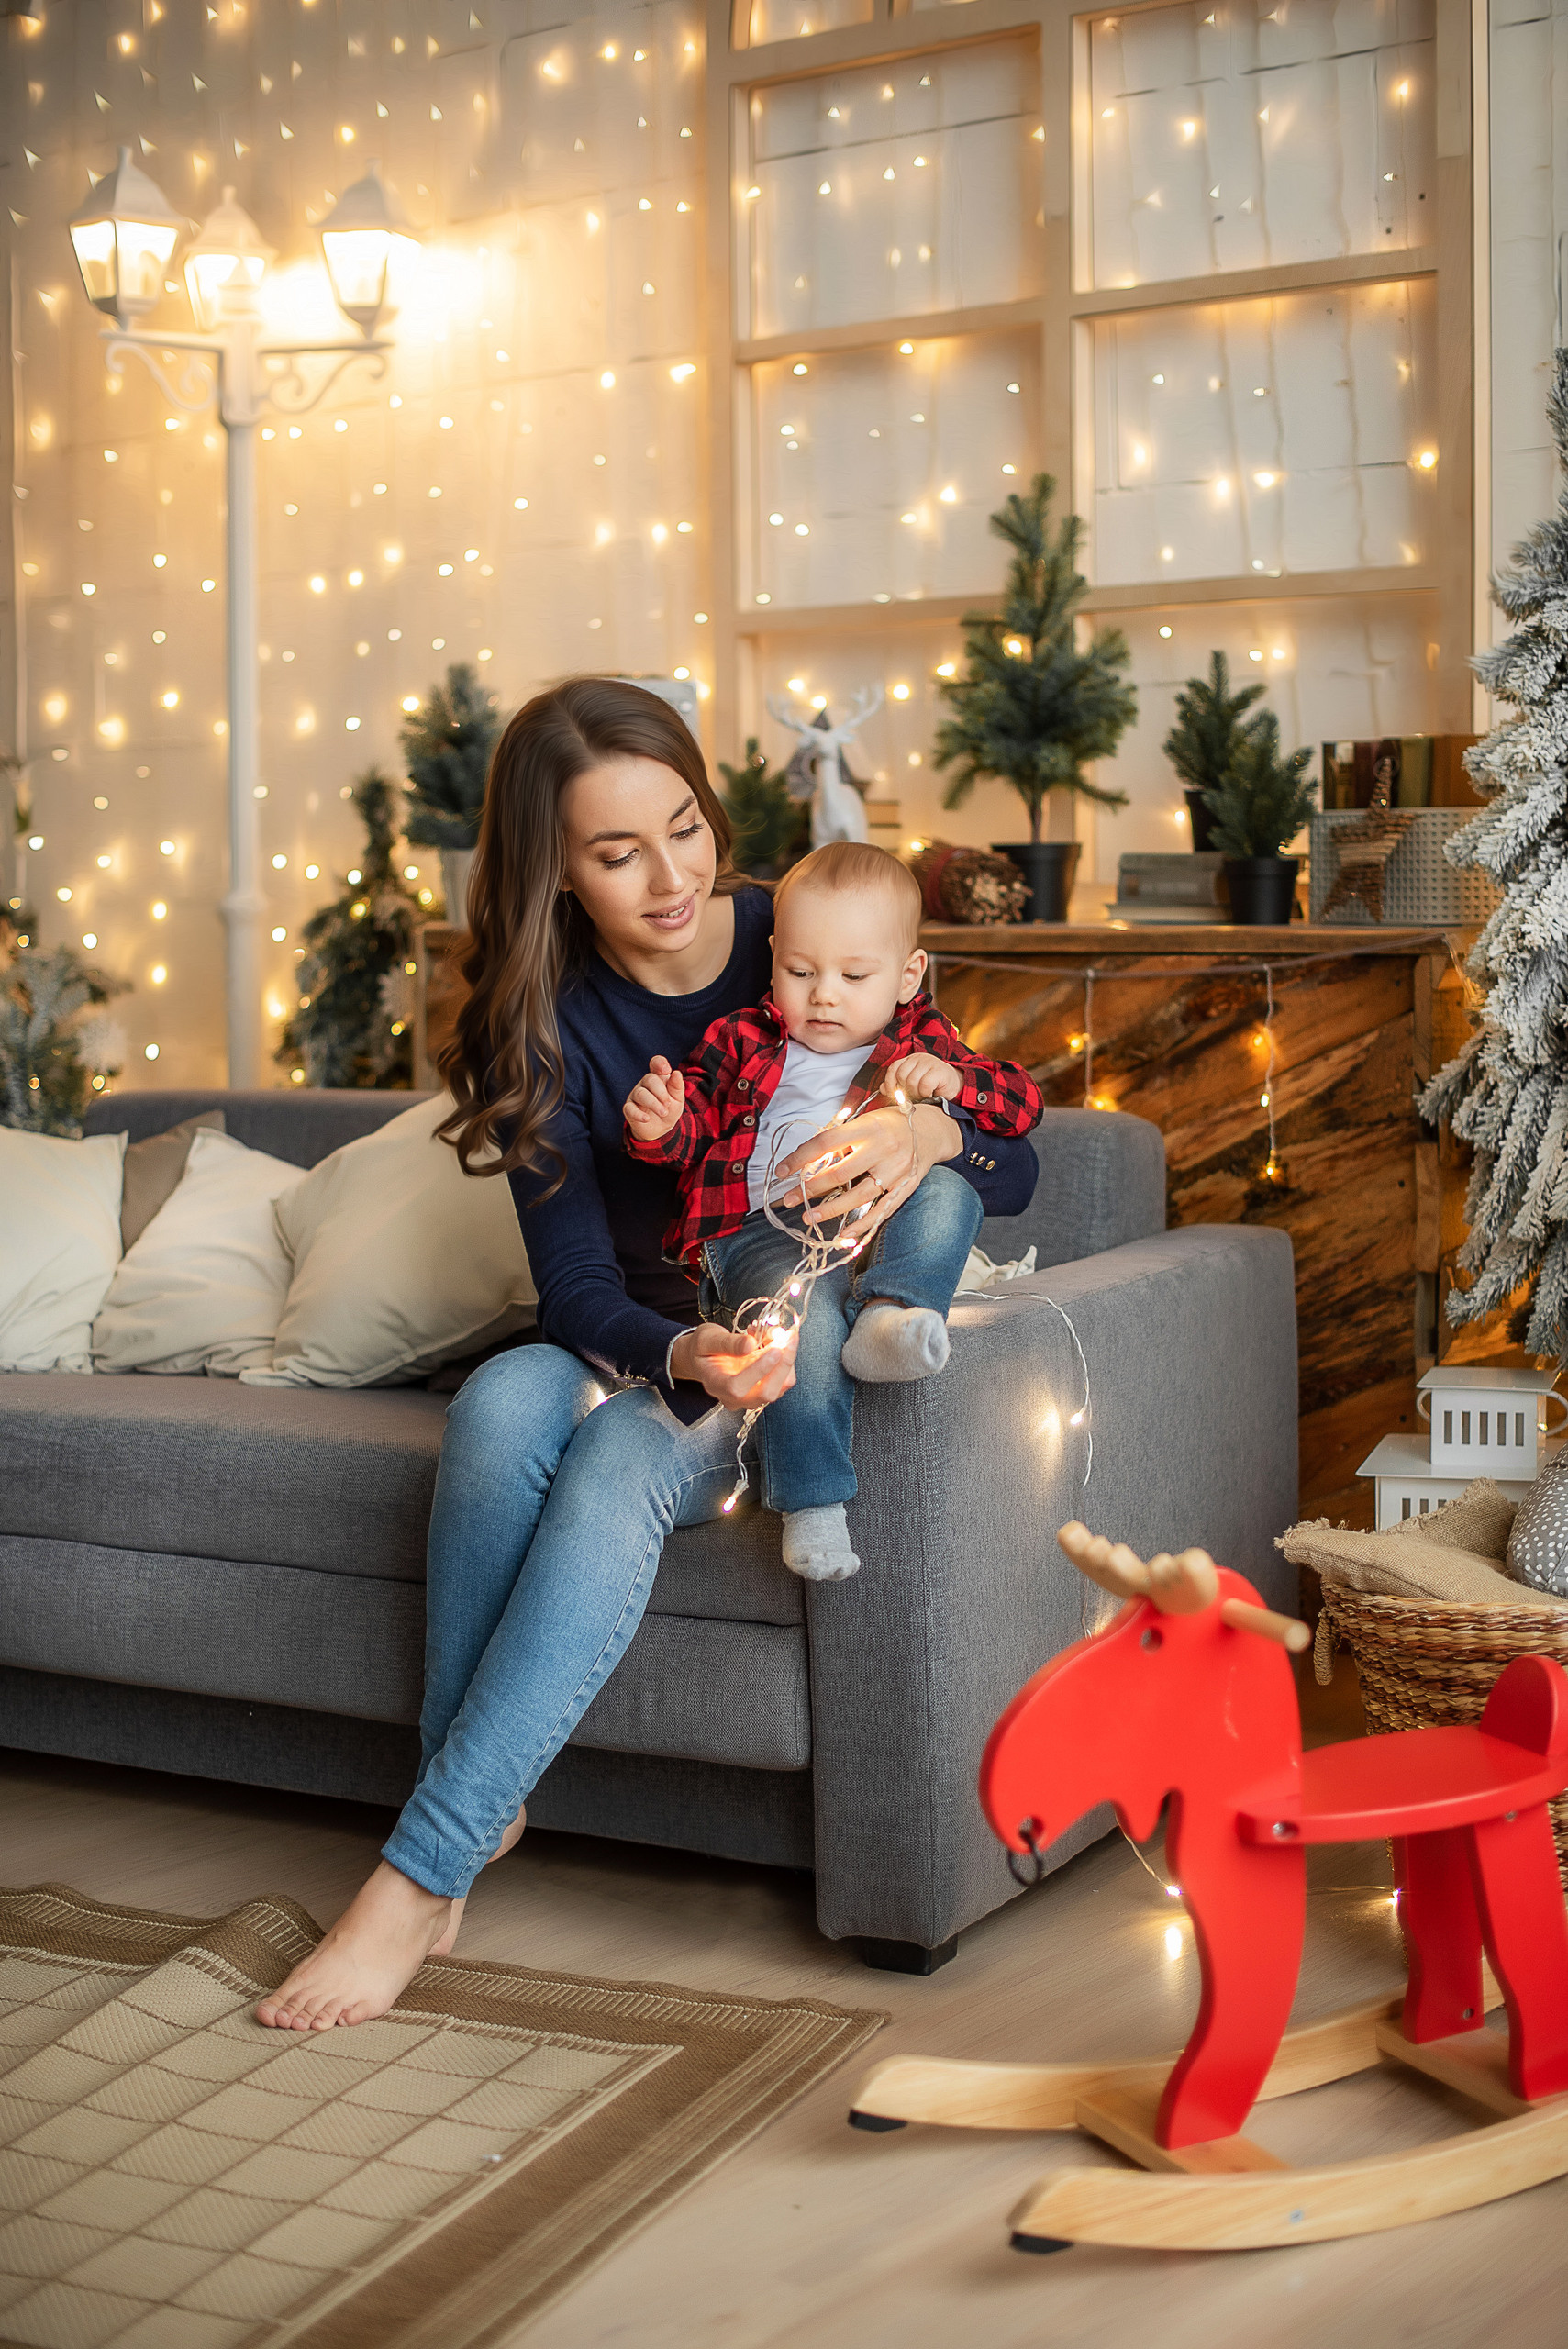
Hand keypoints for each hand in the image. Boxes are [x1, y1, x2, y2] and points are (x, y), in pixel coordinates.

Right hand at [624, 1054, 684, 1140]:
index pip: (656, 1063)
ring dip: (654, 1104)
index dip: (660, 1063)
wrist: (660, 1129)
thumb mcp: (677, 1099)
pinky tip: (647, 1118)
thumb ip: (677, 1086)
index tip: (666, 1071)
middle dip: (661, 1092)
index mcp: (658, 1078)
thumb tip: (676, 1073)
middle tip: (668, 1104)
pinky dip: (638, 1114)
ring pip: (641, 1094)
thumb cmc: (669, 1109)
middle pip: (649, 1079)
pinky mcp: (629, 1109)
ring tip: (663, 1113)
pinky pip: (629, 1108)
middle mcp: (645, 1084)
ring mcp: (635, 1095)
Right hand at [669, 1317, 798, 1410]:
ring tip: (779, 1334)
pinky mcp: (764, 1390)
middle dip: (782, 1364)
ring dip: (787, 1359)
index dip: (758, 1371)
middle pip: (766, 1393)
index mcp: (715, 1385)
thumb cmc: (704, 1348)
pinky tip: (780, 1342)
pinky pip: (784, 1381)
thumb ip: (728, 1343)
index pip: (737, 1387)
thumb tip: (750, 1344)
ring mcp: (751, 1398)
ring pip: (780, 1387)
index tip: (774, 1349)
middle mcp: (734, 1398)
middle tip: (788, 1336)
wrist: (706, 1357)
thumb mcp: (708, 1338)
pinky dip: (787, 1360)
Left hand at [773, 1099, 960, 1241]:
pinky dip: (862, 1225)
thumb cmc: (890, 1124)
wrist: (932, 1131)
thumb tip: (806, 1160)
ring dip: (831, 1210)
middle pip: (840, 1174)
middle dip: (810, 1189)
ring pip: (859, 1196)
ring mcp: (897, 1171)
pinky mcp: (906, 1188)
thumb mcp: (865, 1120)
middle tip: (789, 1199)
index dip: (800, 1158)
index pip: (825, 1143)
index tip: (782, 1171)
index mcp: (868, 1127)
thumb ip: (840, 1138)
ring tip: (809, 1217)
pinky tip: (844, 1234)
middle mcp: (884, 1149)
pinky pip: (882, 1211)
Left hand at [882, 1051, 961, 1105]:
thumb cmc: (932, 1087)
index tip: (891, 1094)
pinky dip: (926, 1092)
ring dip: (916, 1092)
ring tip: (923, 1094)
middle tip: (914, 1094)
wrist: (954, 1087)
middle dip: (906, 1089)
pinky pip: (924, 1084)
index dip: (890, 1082)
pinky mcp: (939, 1070)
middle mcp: (919, 1058)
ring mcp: (929, 1062)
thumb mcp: (912, 1086)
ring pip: (912, 1080)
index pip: (893, 1068)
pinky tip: (931, 1093)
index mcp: (910, 1060)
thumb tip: (882, 1088)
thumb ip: (897, 1085)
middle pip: (901, 1075)